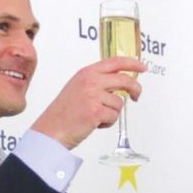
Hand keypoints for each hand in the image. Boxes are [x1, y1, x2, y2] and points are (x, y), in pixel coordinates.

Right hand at [30, 57, 145, 149]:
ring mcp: (93, 95)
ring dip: (112, 113)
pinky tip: (93, 124)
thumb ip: (95, 82)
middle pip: (125, 80)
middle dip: (135, 89)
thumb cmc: (62, 113)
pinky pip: (114, 116)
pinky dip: (107, 123)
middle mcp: (90, 81)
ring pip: (119, 103)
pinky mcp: (96, 111)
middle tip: (136, 96)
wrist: (50, 130)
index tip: (142, 66)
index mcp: (86, 73)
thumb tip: (118, 85)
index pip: (115, 62)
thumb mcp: (77, 88)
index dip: (132, 63)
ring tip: (96, 117)